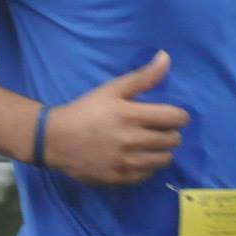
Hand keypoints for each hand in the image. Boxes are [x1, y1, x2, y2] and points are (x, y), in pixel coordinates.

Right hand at [44, 52, 190, 186]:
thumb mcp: (112, 89)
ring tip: (150, 143)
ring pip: (164, 159)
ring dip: (162, 150)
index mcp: (131, 115)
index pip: (174, 118)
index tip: (173, 115)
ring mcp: (126, 162)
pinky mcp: (119, 178)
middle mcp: (131, 140)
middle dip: (171, 132)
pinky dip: (148, 165)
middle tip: (159, 129)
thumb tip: (166, 57)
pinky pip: (148, 174)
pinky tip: (137, 156)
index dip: (180, 116)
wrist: (56, 139)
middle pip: (173, 140)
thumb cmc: (86, 110)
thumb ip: (142, 77)